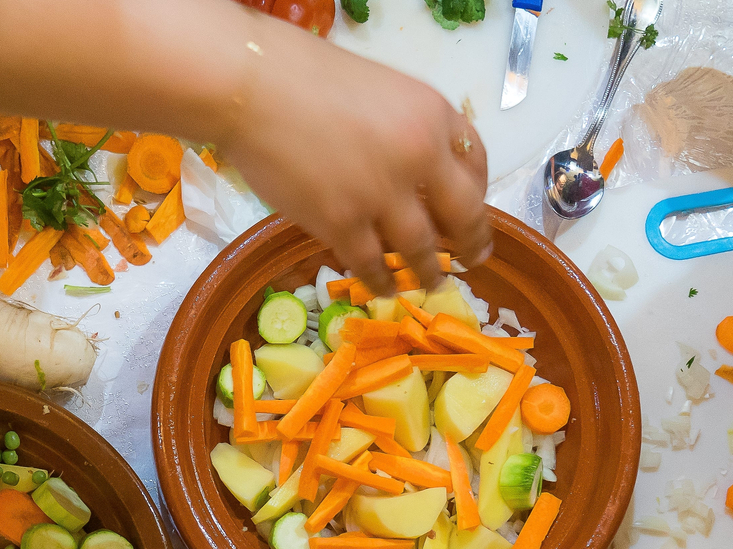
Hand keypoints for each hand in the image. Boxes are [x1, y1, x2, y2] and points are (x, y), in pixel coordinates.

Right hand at [218, 19, 492, 291]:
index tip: (472, 208)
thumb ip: (406, 127)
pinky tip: (384, 288)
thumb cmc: (306, 76)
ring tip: (432, 284)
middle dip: (472, 242)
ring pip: (421, 248)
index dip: (478, 191)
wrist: (254, 87)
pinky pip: (372, 263)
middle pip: (464, 213)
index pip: (475, 161)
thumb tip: (414, 168)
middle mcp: (420, 156)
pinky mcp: (341, 223)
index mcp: (434, 114)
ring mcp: (381, 194)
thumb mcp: (381, 90)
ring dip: (429, 271)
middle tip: (473, 260)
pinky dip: (381, 280)